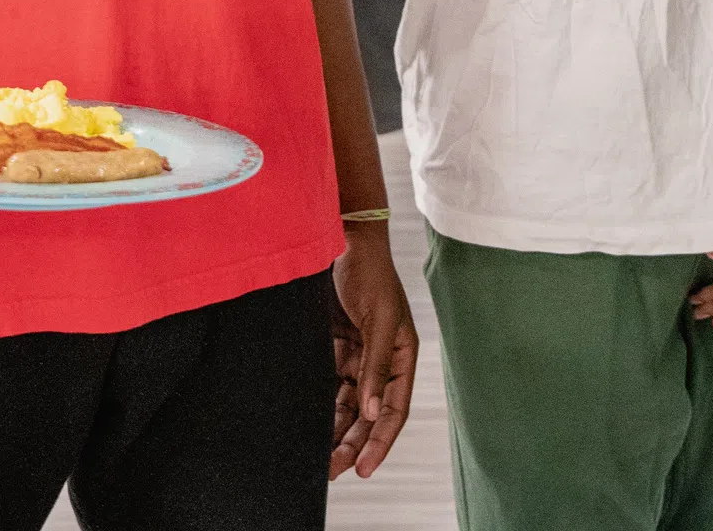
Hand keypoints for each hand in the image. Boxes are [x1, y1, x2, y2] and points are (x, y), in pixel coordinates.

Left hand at [328, 223, 418, 478]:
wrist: (341, 240)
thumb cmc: (370, 272)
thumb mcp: (380, 318)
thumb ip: (375, 366)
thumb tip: (373, 413)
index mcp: (403, 355)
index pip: (395, 409)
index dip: (381, 441)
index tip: (363, 468)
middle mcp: (381, 361)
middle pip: (370, 414)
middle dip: (354, 444)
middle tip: (334, 472)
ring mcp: (357, 357)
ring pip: (348, 406)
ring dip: (336, 432)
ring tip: (320, 460)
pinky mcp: (335, 349)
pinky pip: (330, 388)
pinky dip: (322, 409)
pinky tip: (310, 428)